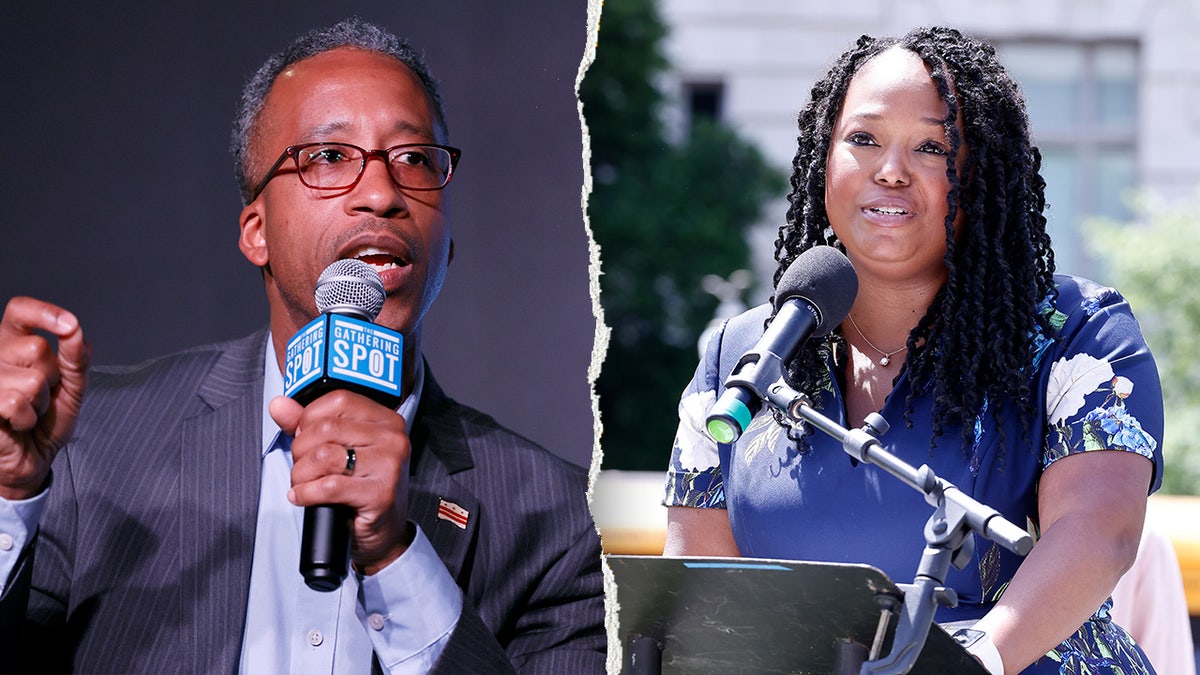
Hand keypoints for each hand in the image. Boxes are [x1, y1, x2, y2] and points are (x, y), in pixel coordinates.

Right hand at [0, 297, 89, 500]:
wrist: (31, 459)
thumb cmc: (46, 421)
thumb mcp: (71, 386)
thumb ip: (76, 358)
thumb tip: (75, 331)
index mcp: (11, 343)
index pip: (20, 311)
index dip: (44, 312)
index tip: (69, 325)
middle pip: (35, 348)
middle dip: (52, 377)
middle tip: (40, 396)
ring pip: (30, 379)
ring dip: (39, 403)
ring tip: (28, 413)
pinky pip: (14, 402)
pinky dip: (26, 418)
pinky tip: (16, 424)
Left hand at [269, 390, 411, 574]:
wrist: (384, 532)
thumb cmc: (361, 488)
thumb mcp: (337, 449)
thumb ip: (307, 424)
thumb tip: (279, 404)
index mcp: (385, 419)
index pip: (339, 399)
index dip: (310, 418)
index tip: (306, 439)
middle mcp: (392, 438)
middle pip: (327, 428)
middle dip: (302, 450)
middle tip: (304, 468)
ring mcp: (389, 465)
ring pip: (324, 456)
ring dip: (302, 474)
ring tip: (304, 484)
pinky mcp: (380, 494)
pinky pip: (329, 486)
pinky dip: (306, 493)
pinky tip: (304, 497)